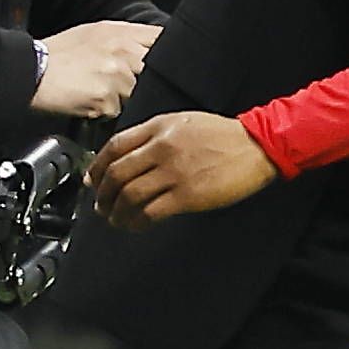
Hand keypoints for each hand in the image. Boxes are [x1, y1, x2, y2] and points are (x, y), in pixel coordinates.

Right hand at [29, 18, 159, 118]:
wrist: (32, 71)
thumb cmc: (58, 54)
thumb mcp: (94, 33)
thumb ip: (124, 39)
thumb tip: (147, 47)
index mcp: (122, 32)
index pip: (162, 38)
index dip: (166, 53)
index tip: (163, 62)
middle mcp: (124, 50)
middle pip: (155, 71)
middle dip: (144, 80)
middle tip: (120, 83)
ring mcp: (118, 75)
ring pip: (137, 94)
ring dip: (123, 99)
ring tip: (98, 91)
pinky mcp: (108, 98)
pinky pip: (117, 111)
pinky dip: (105, 111)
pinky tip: (89, 101)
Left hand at [90, 110, 278, 224]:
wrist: (256, 146)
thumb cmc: (222, 136)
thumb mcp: (183, 123)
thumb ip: (155, 136)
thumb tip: (130, 157)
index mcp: (158, 128)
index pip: (114, 147)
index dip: (97, 167)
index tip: (93, 180)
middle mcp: (162, 148)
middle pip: (117, 174)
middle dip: (103, 194)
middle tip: (101, 205)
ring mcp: (174, 172)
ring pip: (129, 195)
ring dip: (116, 211)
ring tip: (115, 219)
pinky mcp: (187, 195)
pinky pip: (150, 212)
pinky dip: (136, 222)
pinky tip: (136, 225)